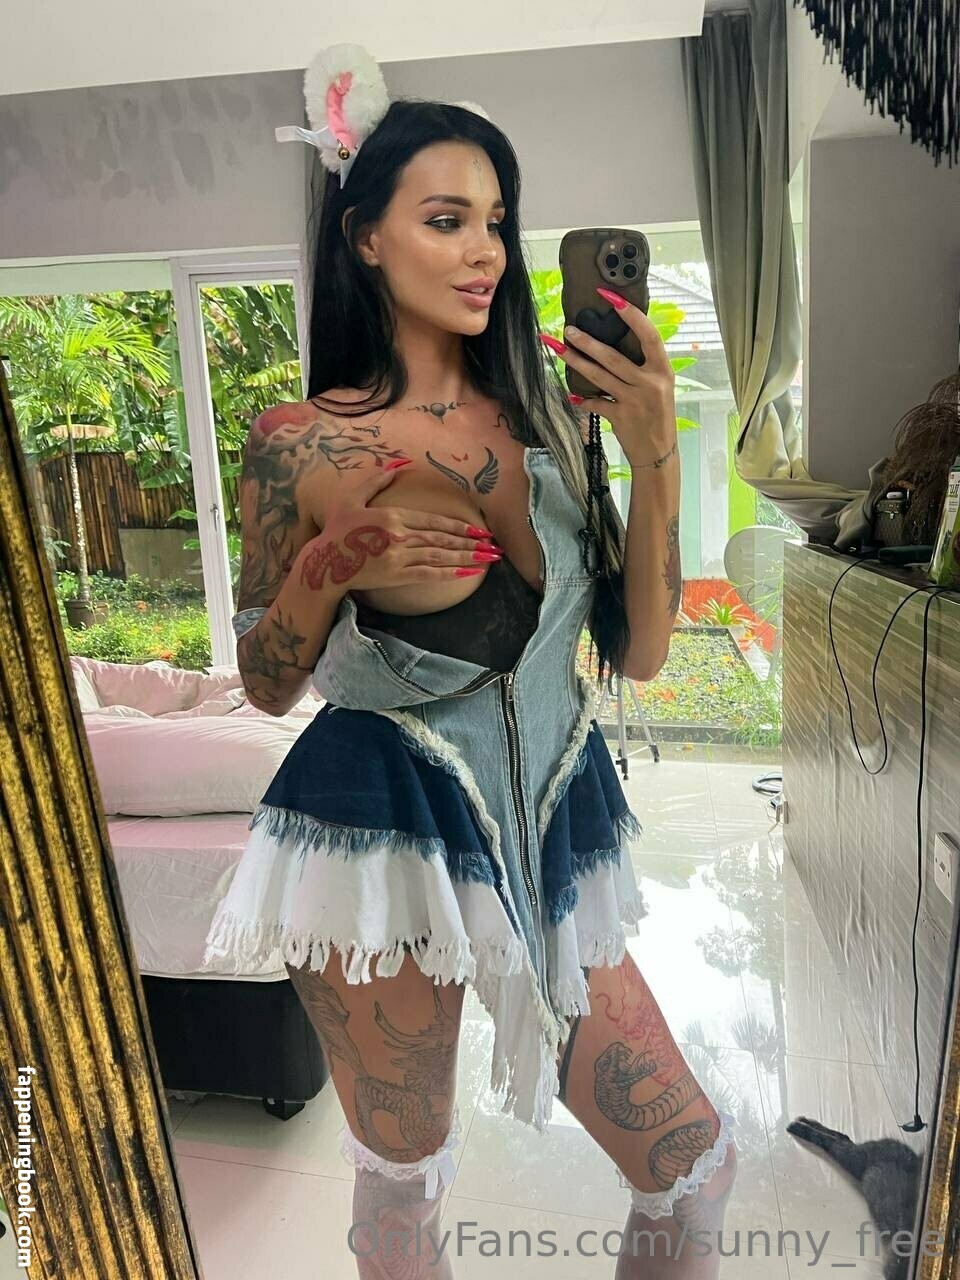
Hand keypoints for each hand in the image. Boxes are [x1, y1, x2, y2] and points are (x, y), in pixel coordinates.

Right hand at [299, 462, 501, 594]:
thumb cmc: (338, 530)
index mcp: (393, 516)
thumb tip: (399, 466)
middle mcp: (399, 535)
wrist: (325, 564)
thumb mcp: (353, 498)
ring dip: (468, 558)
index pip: (433, 521)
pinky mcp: (396, 575)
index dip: (459, 527)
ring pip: (440, 556)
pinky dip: (450, 573)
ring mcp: (399, 557)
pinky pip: (429, 574)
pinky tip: (468, 572)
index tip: (479, 531)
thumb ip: (377, 481)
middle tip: (494, 546)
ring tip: (489, 559)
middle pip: (442, 539)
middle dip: (472, 543)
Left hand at [541, 287, 677, 465]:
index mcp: (663, 370)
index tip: (611, 297)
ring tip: (558, 348)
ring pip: (599, 376)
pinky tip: (570, 395)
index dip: (631, 314)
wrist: (659, 453)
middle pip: (613, 357)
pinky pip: (596, 404)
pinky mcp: (621, 418)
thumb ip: (644, 367)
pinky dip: (583, 400)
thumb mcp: (660, 387)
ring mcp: (635, 401)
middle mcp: (650, 383)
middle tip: (567, 329)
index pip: (649, 335)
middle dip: (587, 342)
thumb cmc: (657, 416)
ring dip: (576, 361)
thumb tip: (614, 343)